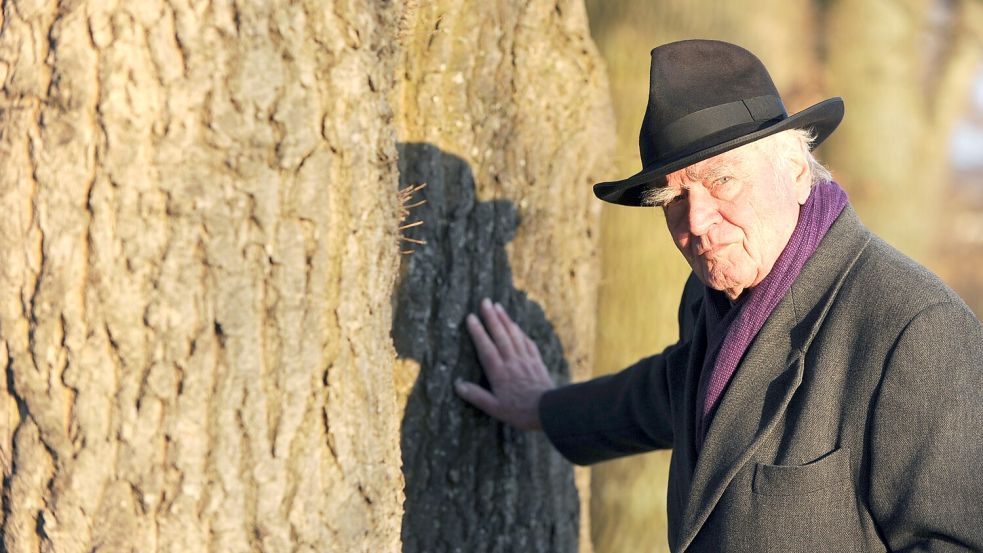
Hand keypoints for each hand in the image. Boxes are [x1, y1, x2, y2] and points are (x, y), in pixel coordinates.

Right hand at [455, 298, 554, 430]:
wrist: (549, 410)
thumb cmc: (519, 412)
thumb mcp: (495, 408)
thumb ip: (477, 396)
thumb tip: (458, 385)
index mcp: (499, 373)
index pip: (486, 348)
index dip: (478, 332)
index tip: (471, 317)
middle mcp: (512, 362)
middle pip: (500, 335)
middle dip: (491, 317)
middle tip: (485, 301)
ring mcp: (525, 360)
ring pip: (514, 335)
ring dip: (505, 319)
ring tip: (498, 306)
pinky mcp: (537, 362)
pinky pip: (527, 342)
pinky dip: (521, 332)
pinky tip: (516, 326)